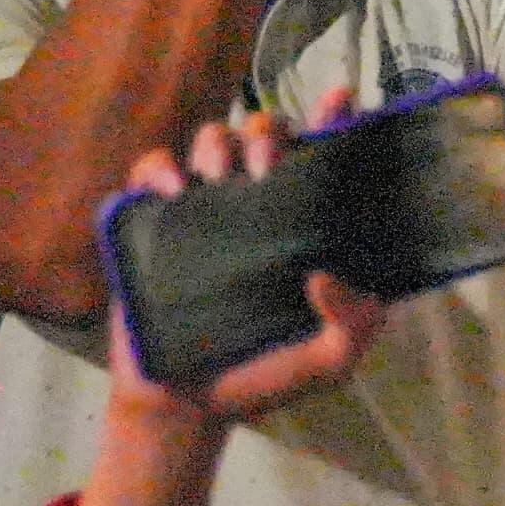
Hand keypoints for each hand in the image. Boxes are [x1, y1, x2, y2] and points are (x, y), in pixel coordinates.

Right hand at [101, 112, 389, 424]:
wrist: (187, 407)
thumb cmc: (264, 376)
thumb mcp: (331, 359)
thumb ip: (354, 322)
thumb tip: (325, 274)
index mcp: (302, 224)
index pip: (322, 156)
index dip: (333, 120)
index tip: (340, 98)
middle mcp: (256, 207)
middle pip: (264, 131)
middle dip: (268, 130)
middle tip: (269, 166)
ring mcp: (203, 211)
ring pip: (211, 138)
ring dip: (217, 142)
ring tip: (219, 177)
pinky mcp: (153, 225)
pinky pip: (150, 171)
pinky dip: (158, 168)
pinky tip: (173, 190)